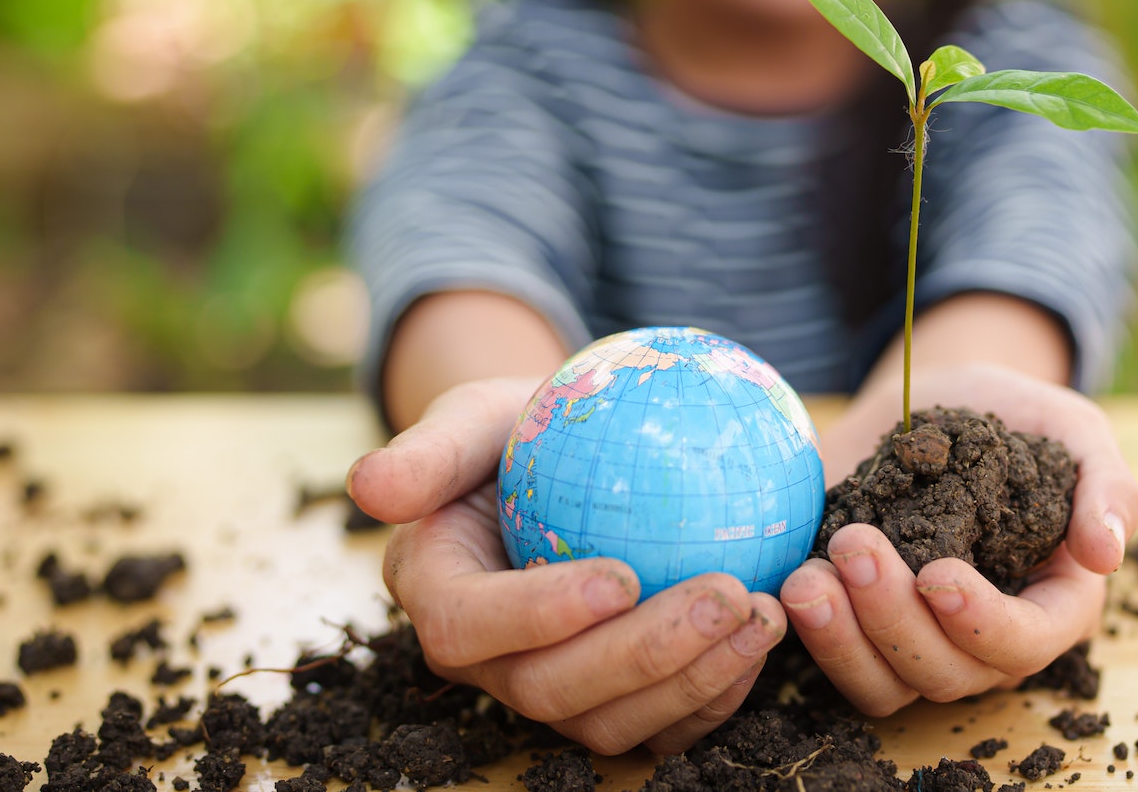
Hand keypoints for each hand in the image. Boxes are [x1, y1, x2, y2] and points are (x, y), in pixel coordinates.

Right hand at [347, 377, 787, 753]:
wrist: (570, 462)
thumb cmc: (521, 425)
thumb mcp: (473, 413)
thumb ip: (430, 449)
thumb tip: (369, 485)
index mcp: (438, 592)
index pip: (469, 625)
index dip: (539, 615)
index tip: (620, 576)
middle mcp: (488, 661)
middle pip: (551, 690)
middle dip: (641, 655)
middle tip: (724, 594)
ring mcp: (552, 688)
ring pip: (611, 723)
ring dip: (693, 680)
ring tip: (763, 615)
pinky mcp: (614, 701)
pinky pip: (662, 723)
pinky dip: (716, 695)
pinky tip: (768, 639)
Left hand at [778, 363, 1137, 713]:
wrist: (934, 398)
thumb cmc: (1014, 415)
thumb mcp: (1072, 429)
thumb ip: (1107, 485)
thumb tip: (1106, 553)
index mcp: (1051, 602)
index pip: (1028, 642)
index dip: (983, 622)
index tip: (937, 573)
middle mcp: (983, 637)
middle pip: (948, 671)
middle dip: (896, 620)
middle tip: (854, 544)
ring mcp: (919, 639)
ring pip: (887, 684)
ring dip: (844, 640)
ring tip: (808, 580)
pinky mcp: (860, 626)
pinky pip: (838, 663)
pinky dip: (811, 636)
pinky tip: (790, 582)